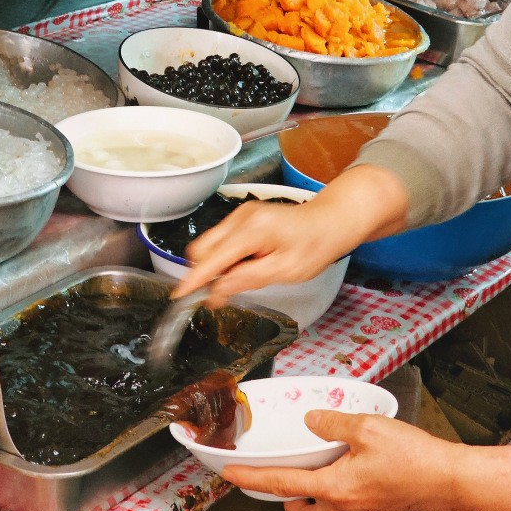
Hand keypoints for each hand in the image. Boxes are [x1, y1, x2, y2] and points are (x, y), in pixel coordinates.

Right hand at [172, 164, 409, 305]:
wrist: (331, 220)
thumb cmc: (314, 246)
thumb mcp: (285, 271)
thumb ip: (247, 279)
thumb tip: (217, 292)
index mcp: (252, 230)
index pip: (212, 258)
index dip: (194, 279)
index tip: (180, 296)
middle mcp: (240, 217)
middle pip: (203, 248)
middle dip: (205, 272)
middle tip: (222, 294)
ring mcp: (240, 214)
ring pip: (210, 243)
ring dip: (216, 265)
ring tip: (243, 278)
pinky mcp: (243, 216)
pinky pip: (222, 238)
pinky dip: (225, 256)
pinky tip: (245, 266)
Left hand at [222, 411, 456, 510]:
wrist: (452, 481)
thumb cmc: (415, 459)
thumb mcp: (367, 427)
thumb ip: (332, 422)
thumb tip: (312, 419)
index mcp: (336, 488)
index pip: (282, 484)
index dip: (253, 478)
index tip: (232, 474)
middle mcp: (347, 510)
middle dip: (287, 502)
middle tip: (284, 478)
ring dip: (318, 498)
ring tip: (324, 468)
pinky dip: (345, 494)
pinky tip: (357, 471)